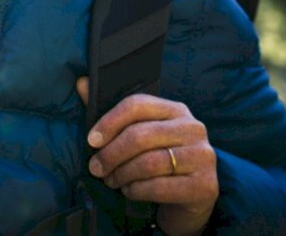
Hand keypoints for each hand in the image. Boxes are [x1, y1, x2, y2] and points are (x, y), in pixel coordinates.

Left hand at [76, 77, 216, 235]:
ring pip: (148, 163)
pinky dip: (136, 190)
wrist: (190, 201)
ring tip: (111, 180)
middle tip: (95, 168)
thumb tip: (81, 83)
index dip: (109, 121)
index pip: (138, 105)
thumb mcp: (139, 136)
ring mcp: (202, 157)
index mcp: (176, 110)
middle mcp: (193, 128)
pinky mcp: (204, 186)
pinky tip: (129, 191)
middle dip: (111, 154)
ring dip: (121, 174)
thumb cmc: (159, 163)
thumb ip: (113, 113)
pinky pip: (158, 187)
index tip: (92, 140)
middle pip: (140, 135)